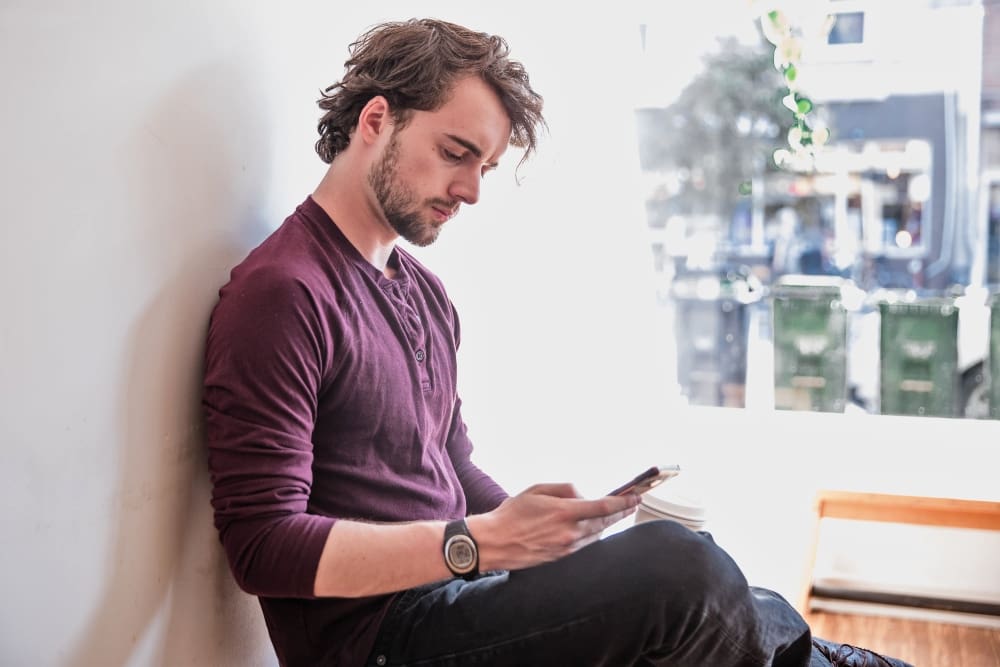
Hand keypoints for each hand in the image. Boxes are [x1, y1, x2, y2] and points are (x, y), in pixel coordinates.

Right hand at [466, 483, 639, 571]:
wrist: (494, 543)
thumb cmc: (511, 514)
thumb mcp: (536, 490)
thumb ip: (564, 489)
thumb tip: (582, 494)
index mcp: (564, 513)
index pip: (603, 507)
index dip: (623, 502)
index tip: (635, 496)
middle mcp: (569, 533)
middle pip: (605, 522)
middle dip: (621, 512)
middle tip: (633, 503)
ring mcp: (567, 548)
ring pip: (597, 534)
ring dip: (608, 523)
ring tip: (616, 512)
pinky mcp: (562, 558)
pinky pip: (585, 544)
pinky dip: (594, 534)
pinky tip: (595, 527)